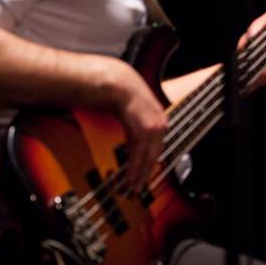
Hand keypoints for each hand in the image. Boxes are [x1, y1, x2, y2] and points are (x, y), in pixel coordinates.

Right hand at [103, 58, 166, 193]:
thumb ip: (128, 114)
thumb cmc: (108, 86)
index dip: (148, 157)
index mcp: (155, 110)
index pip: (156, 139)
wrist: (106, 77)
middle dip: (146, 170)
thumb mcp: (122, 101)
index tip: (143, 170)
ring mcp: (155, 123)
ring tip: (131, 187)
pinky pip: (141, 154)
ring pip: (150, 155)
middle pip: (155, 150)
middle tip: (137, 185)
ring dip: (140, 173)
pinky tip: (129, 179)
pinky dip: (135, 168)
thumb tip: (122, 121)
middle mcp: (159, 117)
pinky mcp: (146, 129)